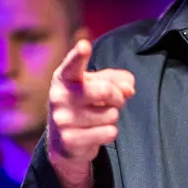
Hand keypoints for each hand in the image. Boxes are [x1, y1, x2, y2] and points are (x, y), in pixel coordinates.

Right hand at [47, 39, 134, 170]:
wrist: (63, 141)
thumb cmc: (84, 105)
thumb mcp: (96, 86)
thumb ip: (116, 81)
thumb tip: (129, 89)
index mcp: (64, 78)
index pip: (73, 65)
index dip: (79, 55)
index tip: (84, 46)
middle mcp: (59, 96)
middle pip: (106, 91)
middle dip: (118, 97)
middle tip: (115, 101)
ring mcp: (62, 119)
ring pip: (111, 115)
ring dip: (112, 117)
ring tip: (98, 119)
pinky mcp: (69, 140)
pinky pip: (109, 133)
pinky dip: (109, 133)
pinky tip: (96, 133)